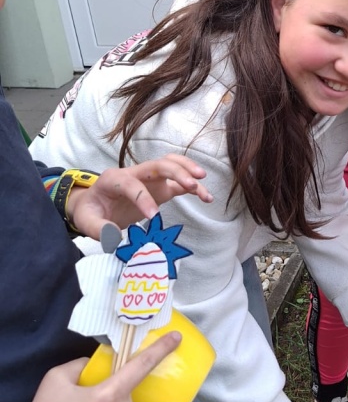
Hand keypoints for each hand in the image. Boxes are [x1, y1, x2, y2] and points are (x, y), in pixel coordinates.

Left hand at [66, 155, 212, 239]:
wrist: (94, 205)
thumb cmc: (90, 211)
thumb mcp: (86, 220)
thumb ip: (98, 228)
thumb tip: (114, 236)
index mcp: (113, 179)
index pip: (132, 183)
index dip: (143, 197)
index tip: (153, 216)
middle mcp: (133, 174)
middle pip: (157, 164)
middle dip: (176, 172)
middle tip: (191, 185)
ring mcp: (148, 180)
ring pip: (171, 165)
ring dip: (187, 170)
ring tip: (202, 183)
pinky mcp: (159, 188)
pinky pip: (178, 182)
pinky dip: (193, 186)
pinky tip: (206, 196)